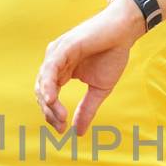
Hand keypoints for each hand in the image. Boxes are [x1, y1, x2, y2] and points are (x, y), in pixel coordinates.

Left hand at [34, 0, 144, 137]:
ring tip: (59, 117)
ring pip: (43, 81)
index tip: (63, 129)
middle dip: (49, 112)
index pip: (48, 97)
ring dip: (49, 102)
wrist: (124, 32)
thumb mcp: (99, 89)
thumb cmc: (112, 55)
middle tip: (60, 126)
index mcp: (61, 72)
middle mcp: (55, 62)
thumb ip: (86, 110)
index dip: (52, 115)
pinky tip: (51, 99)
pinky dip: (48, 84)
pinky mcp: (64, 47)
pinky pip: (50, 68)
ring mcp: (57, 53)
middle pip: (41, 92)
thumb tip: (78, 133)